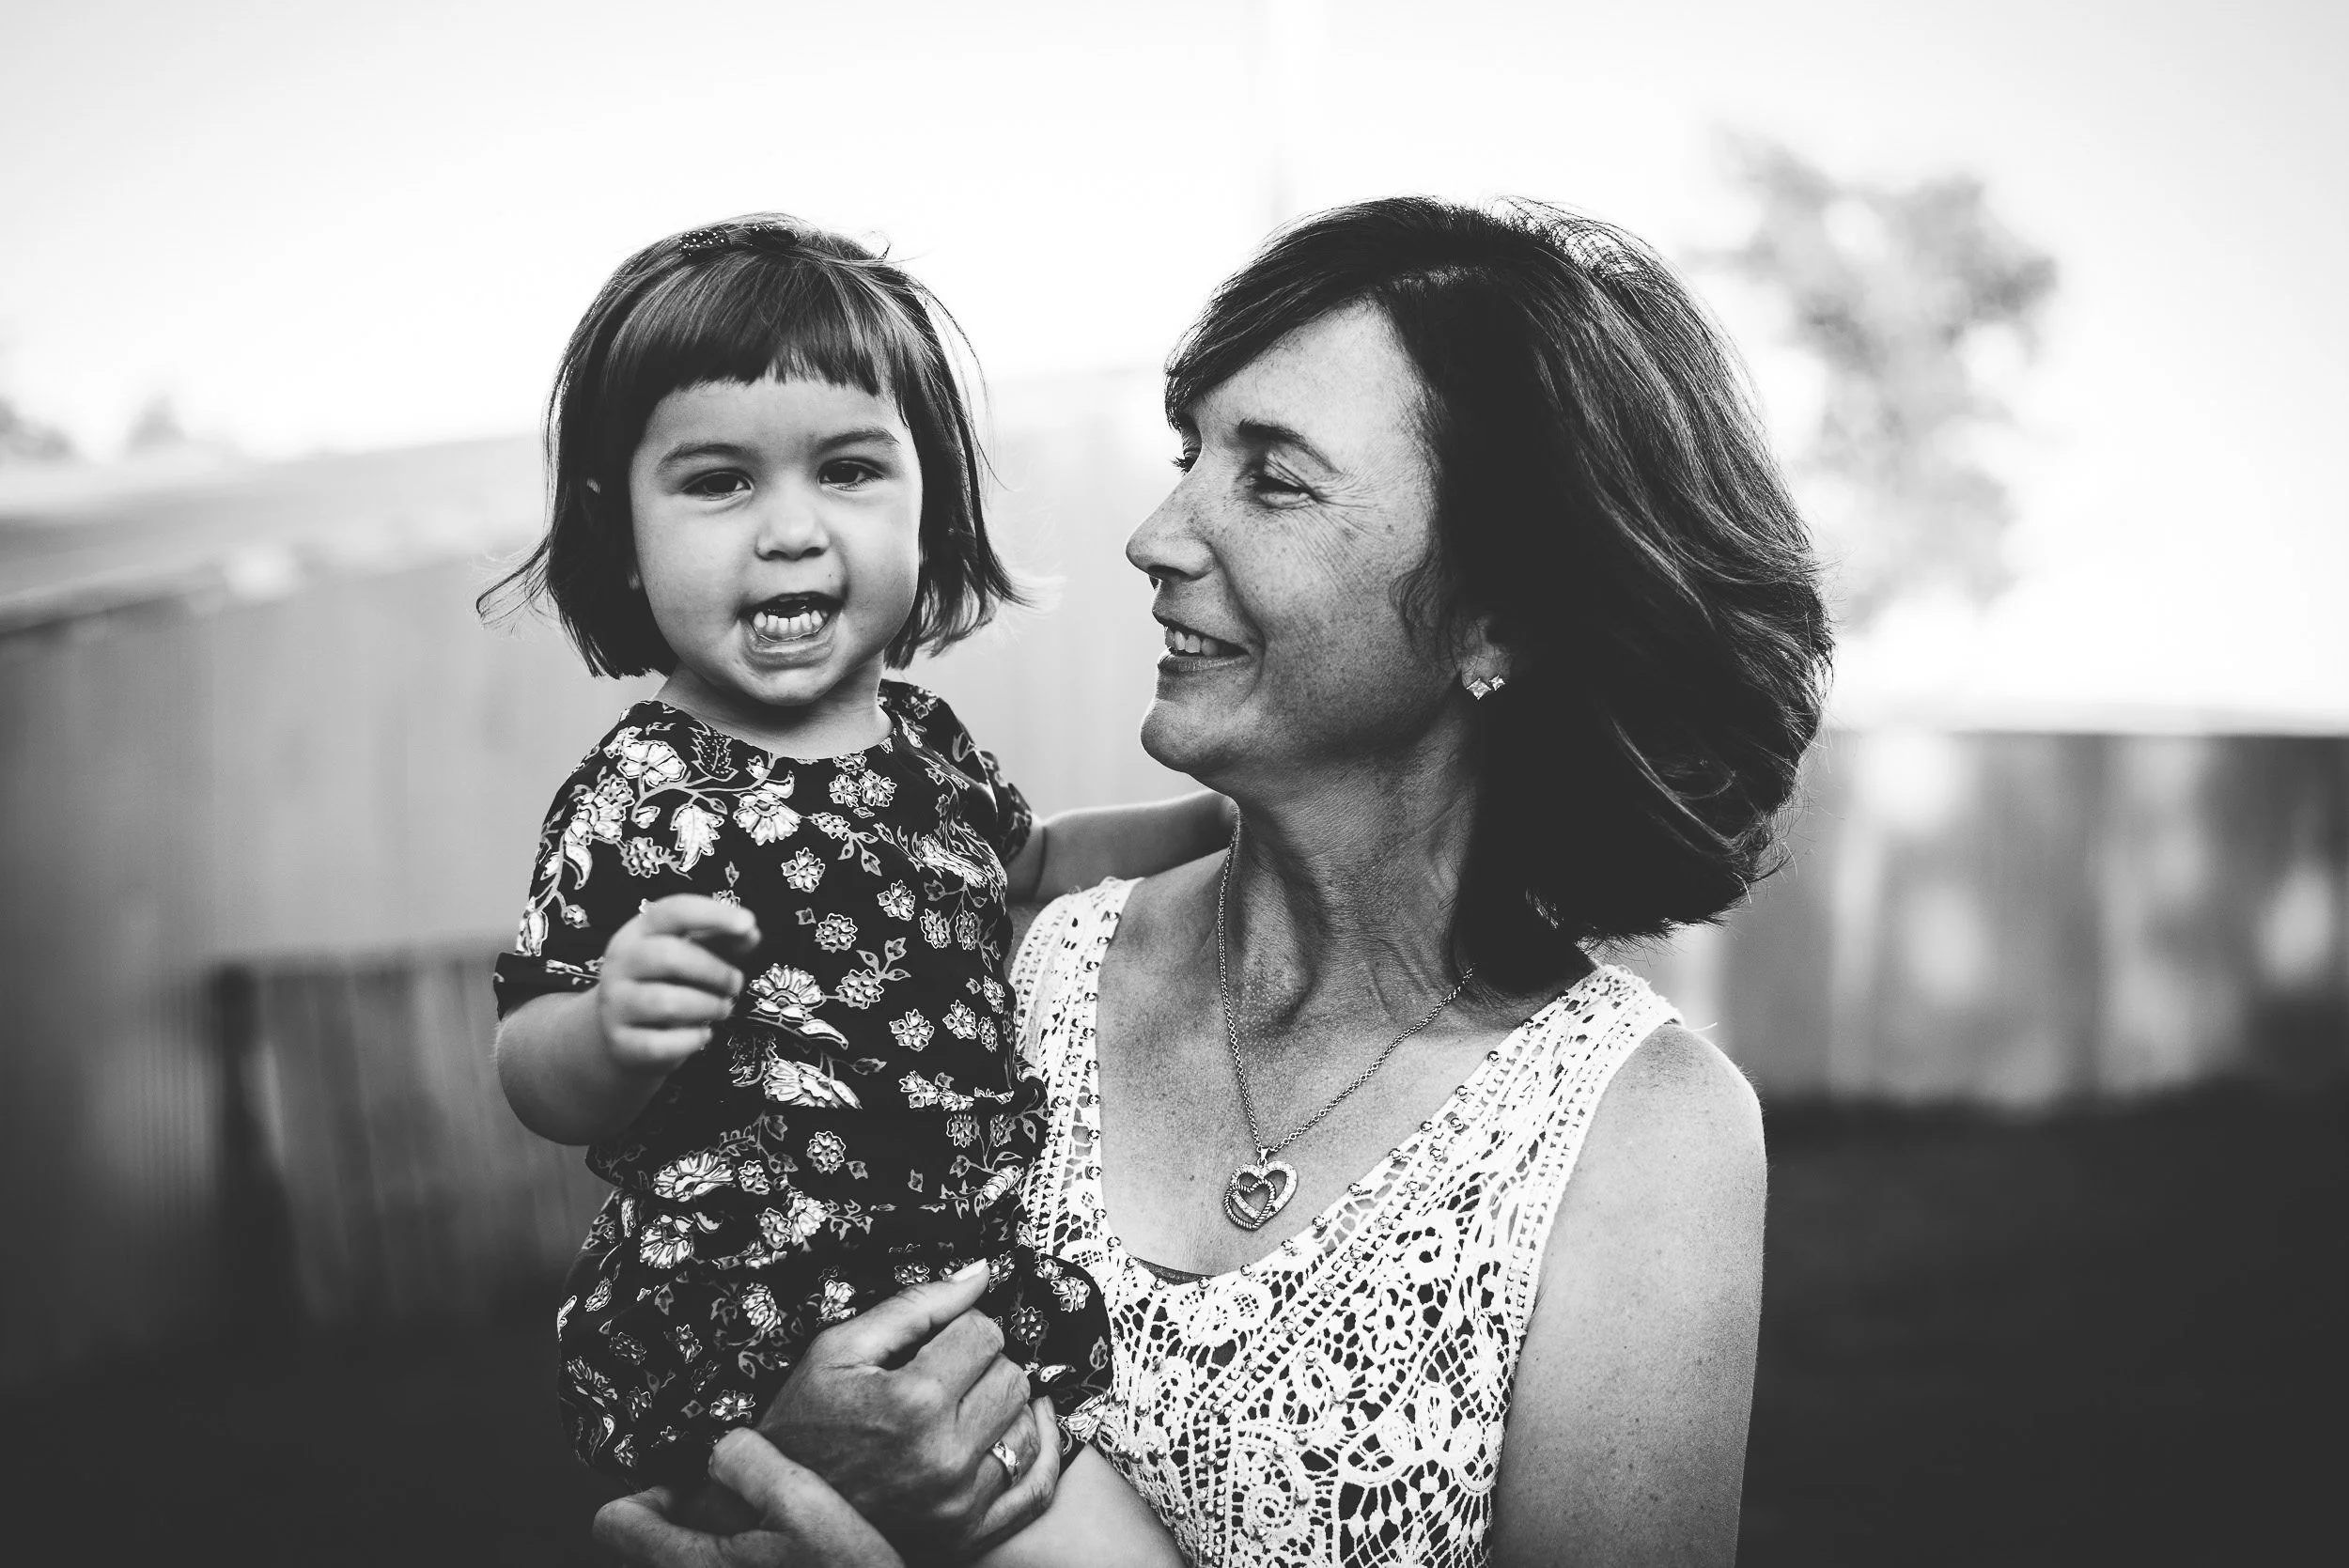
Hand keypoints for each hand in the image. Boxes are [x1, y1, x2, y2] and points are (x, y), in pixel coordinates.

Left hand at [593, 1430, 904, 1566]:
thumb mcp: (804, 1503)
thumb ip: (751, 1462)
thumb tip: (723, 1445)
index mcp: (691, 1563)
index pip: (614, 1521)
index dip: (646, 1492)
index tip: (683, 1483)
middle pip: (643, 1545)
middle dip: (680, 1517)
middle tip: (731, 1505)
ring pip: (683, 1561)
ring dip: (708, 1541)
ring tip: (759, 1534)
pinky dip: (735, 1561)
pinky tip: (780, 1557)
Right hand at [596, 895, 759, 1073]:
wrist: (625, 1035)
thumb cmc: (667, 984)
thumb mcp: (692, 955)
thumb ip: (721, 941)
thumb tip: (751, 933)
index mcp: (638, 933)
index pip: (673, 912)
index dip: (713, 914)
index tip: (749, 923)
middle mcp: (619, 964)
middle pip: (669, 956)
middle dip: (715, 971)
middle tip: (736, 984)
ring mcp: (615, 1004)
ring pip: (665, 1002)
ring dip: (708, 1006)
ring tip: (723, 1008)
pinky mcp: (619, 1042)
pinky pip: (660, 1044)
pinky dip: (692, 1040)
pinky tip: (704, 1035)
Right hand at [757, 1262, 1058, 1560]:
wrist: (780, 1507)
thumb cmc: (804, 1422)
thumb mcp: (839, 1348)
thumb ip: (915, 1305)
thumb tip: (981, 1272)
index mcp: (913, 1402)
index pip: (985, 1333)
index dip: (962, 1325)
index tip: (938, 1338)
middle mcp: (944, 1456)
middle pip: (1012, 1377)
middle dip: (985, 1363)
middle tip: (947, 1371)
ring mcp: (959, 1501)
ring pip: (1026, 1424)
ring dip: (1003, 1407)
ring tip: (964, 1405)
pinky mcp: (968, 1533)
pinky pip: (1035, 1485)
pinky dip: (1037, 1451)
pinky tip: (1021, 1427)